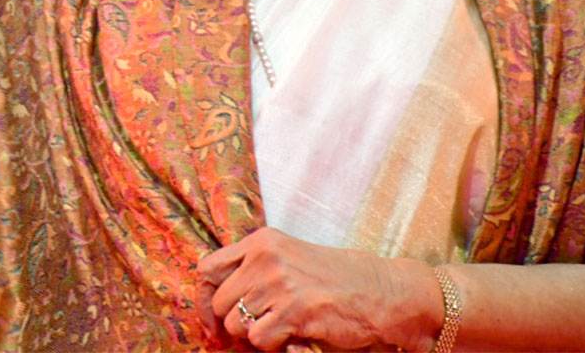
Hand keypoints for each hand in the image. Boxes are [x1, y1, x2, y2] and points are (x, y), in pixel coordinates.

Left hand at [197, 228, 439, 350]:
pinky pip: (260, 340)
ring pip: (237, 324)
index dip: (202, 299)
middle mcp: (265, 258)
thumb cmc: (335, 279)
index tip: (209, 321)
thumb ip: (253, 270)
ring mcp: (279, 283)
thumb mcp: (287, 258)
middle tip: (254, 333)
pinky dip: (274, 346)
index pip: (207, 268)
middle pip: (219, 302)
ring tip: (282, 330)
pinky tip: (295, 337)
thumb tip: (214, 302)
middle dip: (232, 324)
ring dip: (256, 336)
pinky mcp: (294, 310)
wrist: (381, 290)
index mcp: (261, 242)